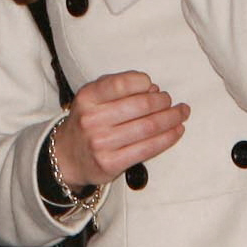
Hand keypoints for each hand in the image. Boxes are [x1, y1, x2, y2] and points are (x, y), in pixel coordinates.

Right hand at [50, 70, 188, 187]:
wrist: (65, 158)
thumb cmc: (87, 123)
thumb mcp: (92, 98)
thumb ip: (118, 87)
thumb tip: (154, 89)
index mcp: (87, 98)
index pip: (122, 84)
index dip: (144, 83)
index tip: (153, 87)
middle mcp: (92, 120)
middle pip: (141, 106)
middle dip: (164, 102)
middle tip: (172, 102)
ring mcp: (101, 144)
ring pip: (148, 127)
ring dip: (171, 119)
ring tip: (181, 114)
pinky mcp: (111, 164)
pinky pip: (147, 149)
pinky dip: (167, 138)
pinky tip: (176, 131)